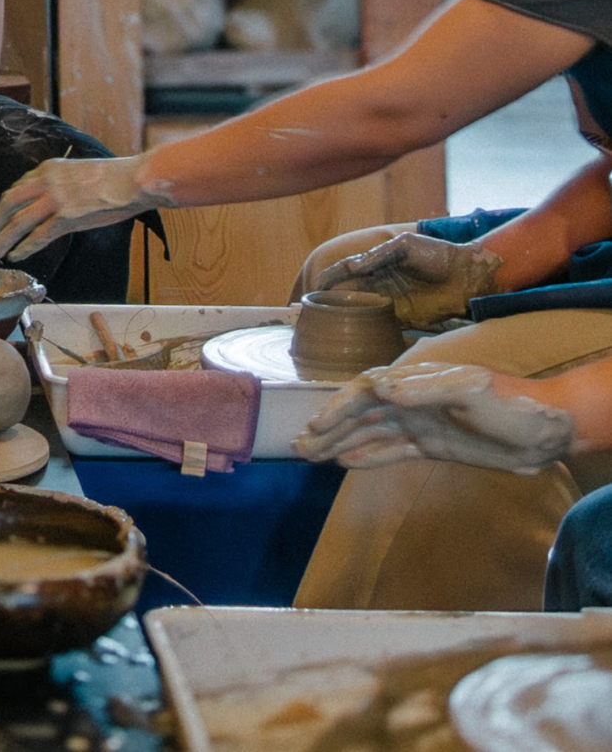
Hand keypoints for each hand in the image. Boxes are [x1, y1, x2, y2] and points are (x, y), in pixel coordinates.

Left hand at [0, 154, 167, 262]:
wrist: (132, 180)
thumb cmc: (112, 177)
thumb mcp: (76, 172)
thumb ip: (58, 183)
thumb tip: (47, 199)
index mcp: (48, 169)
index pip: (16, 187)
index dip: (5, 205)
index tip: (0, 216)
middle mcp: (46, 182)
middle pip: (9, 203)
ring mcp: (55, 200)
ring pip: (18, 223)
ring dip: (3, 239)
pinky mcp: (66, 218)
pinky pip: (38, 237)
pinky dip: (24, 248)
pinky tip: (16, 255)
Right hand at [292, 361, 573, 472]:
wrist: (549, 431)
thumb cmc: (513, 404)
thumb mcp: (472, 390)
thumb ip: (425, 389)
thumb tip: (380, 388)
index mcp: (416, 382)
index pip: (365, 391)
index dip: (338, 407)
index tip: (315, 426)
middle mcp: (411, 400)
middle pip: (360, 412)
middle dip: (328, 428)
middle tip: (297, 448)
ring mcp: (420, 423)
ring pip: (370, 432)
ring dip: (339, 442)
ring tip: (309, 457)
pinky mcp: (432, 446)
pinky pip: (390, 450)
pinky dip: (367, 456)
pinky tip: (344, 463)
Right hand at [312, 233, 502, 327]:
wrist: (468, 275)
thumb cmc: (438, 254)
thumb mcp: (406, 246)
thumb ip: (379, 255)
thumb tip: (351, 267)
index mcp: (376, 264)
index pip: (344, 272)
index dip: (328, 279)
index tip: (313, 288)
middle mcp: (378, 284)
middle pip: (346, 293)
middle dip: (329, 301)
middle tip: (312, 312)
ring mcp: (389, 302)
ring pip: (358, 311)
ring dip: (343, 317)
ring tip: (324, 326)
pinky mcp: (403, 319)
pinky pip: (378, 325)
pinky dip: (364, 330)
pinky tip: (352, 335)